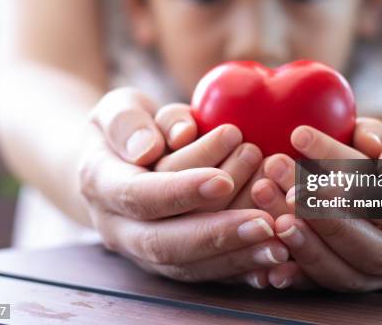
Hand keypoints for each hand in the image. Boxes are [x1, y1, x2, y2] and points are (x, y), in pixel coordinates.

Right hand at [78, 88, 287, 283]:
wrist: (120, 163)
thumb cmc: (128, 128)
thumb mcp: (115, 108)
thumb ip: (125, 122)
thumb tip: (146, 149)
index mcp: (101, 186)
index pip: (139, 195)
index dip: (180, 191)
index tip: (222, 180)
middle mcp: (120, 228)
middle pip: (165, 242)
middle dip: (217, 234)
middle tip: (265, 222)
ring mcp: (145, 251)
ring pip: (189, 265)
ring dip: (237, 256)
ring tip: (280, 238)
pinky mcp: (174, 261)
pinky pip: (207, 273)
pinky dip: (242, 268)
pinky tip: (277, 259)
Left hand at [230, 117, 381, 288]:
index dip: (363, 194)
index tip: (323, 174)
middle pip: (373, 250)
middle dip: (326, 220)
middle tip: (289, 191)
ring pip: (345, 272)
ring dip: (303, 240)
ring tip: (267, 197)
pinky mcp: (354, 278)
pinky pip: (323, 282)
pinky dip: (294, 267)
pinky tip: (268, 241)